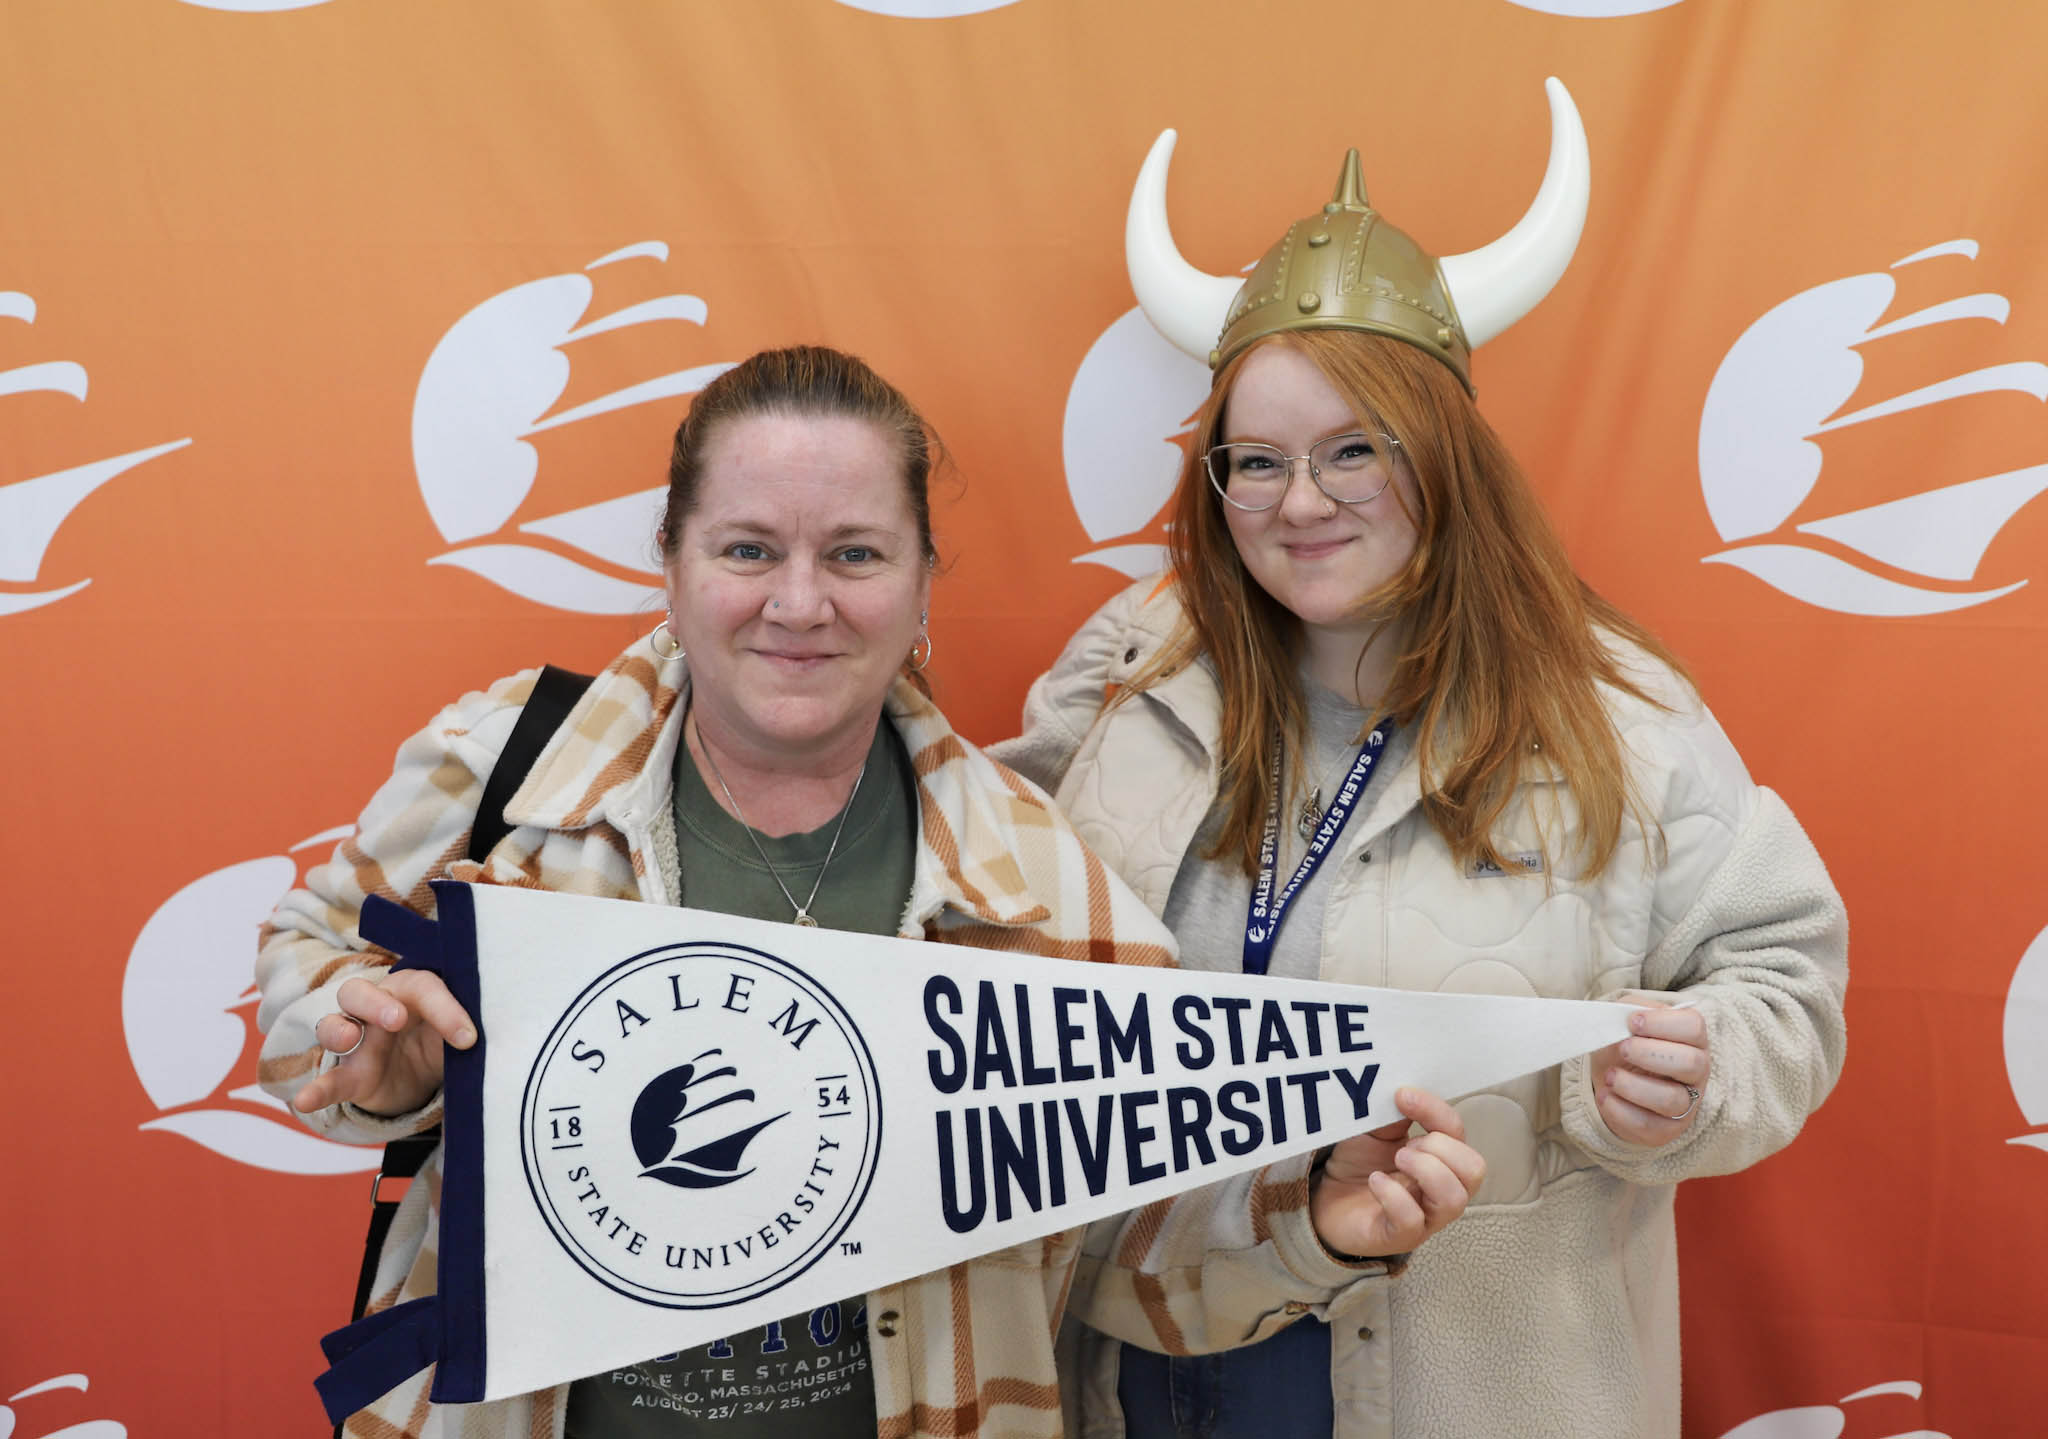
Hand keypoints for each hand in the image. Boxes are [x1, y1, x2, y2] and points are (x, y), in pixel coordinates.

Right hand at [292, 970, 475, 1117]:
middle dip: (376, 1002)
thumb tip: (494, 1037)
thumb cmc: (442, 1040)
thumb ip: (470, 1028)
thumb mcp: (460, 1033)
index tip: (468, 1038)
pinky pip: (328, 1080)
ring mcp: (358, 1043)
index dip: (445, 1010)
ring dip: (338, 1030)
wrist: (426, 1076)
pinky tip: (305, 1101)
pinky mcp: (350, 1076)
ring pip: (334, 1026)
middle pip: (360, 992)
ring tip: (350, 1039)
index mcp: (410, 991)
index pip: (422, 988)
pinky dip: (315, 1090)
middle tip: (398, 1019)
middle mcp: (376, 1010)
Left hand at [1309, 1087, 1484, 1259]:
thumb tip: (1406, 1095)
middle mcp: (1441, 1190)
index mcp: (1440, 1158)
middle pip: (1473, 1169)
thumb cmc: (1359, 1166)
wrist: (1326, 1199)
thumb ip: (1394, 1116)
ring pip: (1454, 1199)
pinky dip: (1394, 1195)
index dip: (1434, 1110)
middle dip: (1440, 1148)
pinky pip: (1413, 1221)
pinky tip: (1376, 1181)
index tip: (1402, 1096)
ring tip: (1397, 1160)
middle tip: (1405, 1146)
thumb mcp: (1375, 1131)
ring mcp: (1425, 1217)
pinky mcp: (1399, 1236)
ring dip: (1426, 1170)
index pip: (1458, 1132)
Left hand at [1590, 994, 1709, 1146]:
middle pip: (1690, 1063)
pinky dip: (1620, 1110)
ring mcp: (1685, 1104)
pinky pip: (1647, 1125)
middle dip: (1651, 1054)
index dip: (1663, 1023)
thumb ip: (1626, 1011)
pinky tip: (1606, 1095)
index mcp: (1692, 1039)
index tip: (1633, 1022)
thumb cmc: (1625, 1043)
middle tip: (1623, 1048)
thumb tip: (1623, 1019)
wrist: (1612, 1077)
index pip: (1694, 1027)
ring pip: (1670, 1100)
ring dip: (1633, 1086)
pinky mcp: (1666, 1130)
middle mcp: (1696, 1072)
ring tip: (1611, 1076)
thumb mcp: (1624, 1020)